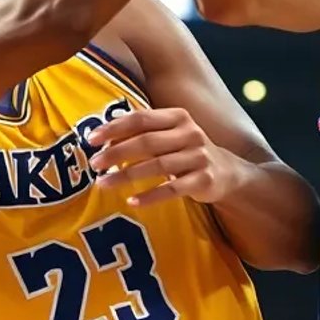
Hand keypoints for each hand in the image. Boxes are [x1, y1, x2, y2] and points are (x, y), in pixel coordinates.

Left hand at [87, 106, 252, 208]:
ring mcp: (198, 157)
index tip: (91, 139)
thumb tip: (103, 141)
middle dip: (117, 152)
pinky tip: (132, 202)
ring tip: (103, 184)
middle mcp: (190, 134)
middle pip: (147, 141)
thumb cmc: (187, 152)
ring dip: (127, 176)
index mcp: (178, 117)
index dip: (114, 127)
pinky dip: (150, 196)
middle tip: (94, 163)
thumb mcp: (169, 136)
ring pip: (157, 166)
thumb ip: (142, 134)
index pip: (141, 118)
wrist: (227, 172)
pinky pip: (172, 189)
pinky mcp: (203, 180)